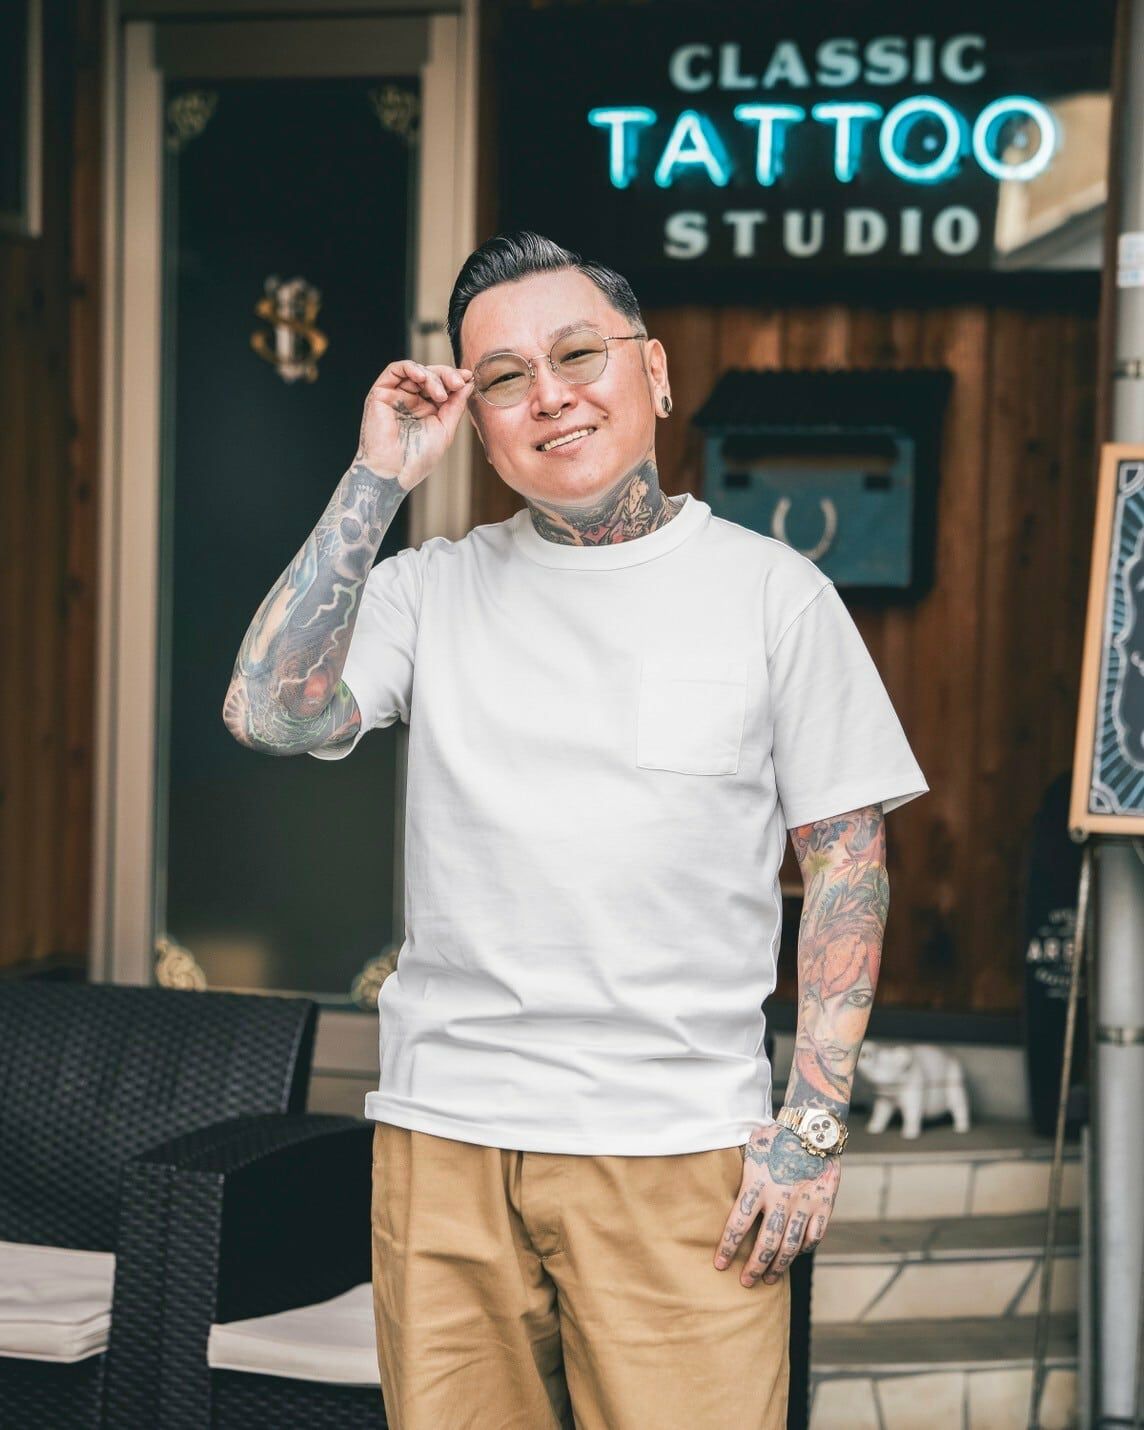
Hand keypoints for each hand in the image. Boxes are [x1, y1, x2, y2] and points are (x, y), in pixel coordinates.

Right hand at [354, 360, 474, 491]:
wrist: (394, 472)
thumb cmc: (418, 458)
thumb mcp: (445, 429)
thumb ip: (456, 405)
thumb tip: (468, 382)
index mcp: (427, 410)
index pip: (443, 386)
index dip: (456, 379)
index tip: (470, 378)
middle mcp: (411, 401)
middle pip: (431, 375)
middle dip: (447, 376)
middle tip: (458, 383)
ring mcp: (396, 396)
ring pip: (416, 371)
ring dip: (432, 377)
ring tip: (441, 394)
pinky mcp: (380, 393)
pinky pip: (395, 370)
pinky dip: (411, 368)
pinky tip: (423, 377)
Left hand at [713, 1123, 839, 1287]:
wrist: (813, 1127)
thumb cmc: (776, 1136)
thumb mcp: (751, 1148)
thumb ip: (740, 1170)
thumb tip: (716, 1182)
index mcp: (757, 1183)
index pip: (737, 1224)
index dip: (727, 1248)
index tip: (720, 1265)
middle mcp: (780, 1197)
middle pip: (765, 1243)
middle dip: (754, 1267)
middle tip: (745, 1282)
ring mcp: (804, 1203)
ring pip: (790, 1246)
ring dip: (778, 1266)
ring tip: (769, 1278)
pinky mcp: (823, 1205)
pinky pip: (814, 1236)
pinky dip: (804, 1249)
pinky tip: (795, 1255)